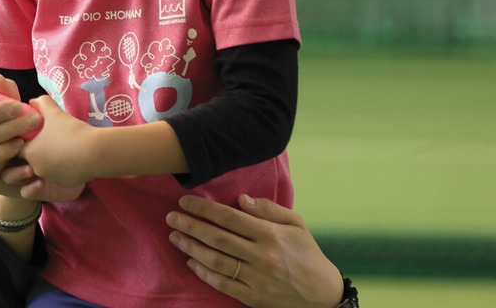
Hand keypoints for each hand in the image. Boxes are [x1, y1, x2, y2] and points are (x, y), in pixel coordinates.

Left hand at [16, 96, 95, 188]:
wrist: (94, 152)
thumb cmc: (71, 131)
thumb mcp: (54, 112)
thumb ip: (40, 103)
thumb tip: (32, 101)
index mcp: (29, 152)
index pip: (16, 147)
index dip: (23, 140)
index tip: (33, 133)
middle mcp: (35, 168)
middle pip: (30, 159)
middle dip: (37, 151)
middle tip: (48, 140)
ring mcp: (49, 178)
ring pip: (44, 168)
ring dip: (50, 160)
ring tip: (62, 147)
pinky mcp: (63, 184)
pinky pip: (58, 175)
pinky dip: (62, 168)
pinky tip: (71, 157)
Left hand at [166, 194, 343, 307]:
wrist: (324, 295)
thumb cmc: (307, 253)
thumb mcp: (296, 224)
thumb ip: (269, 209)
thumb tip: (241, 198)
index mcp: (271, 235)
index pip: (230, 218)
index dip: (204, 208)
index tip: (185, 201)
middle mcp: (262, 256)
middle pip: (218, 238)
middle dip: (190, 226)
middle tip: (171, 218)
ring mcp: (257, 279)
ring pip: (216, 261)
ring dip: (191, 248)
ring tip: (175, 237)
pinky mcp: (253, 298)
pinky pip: (223, 284)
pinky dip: (204, 273)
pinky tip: (191, 262)